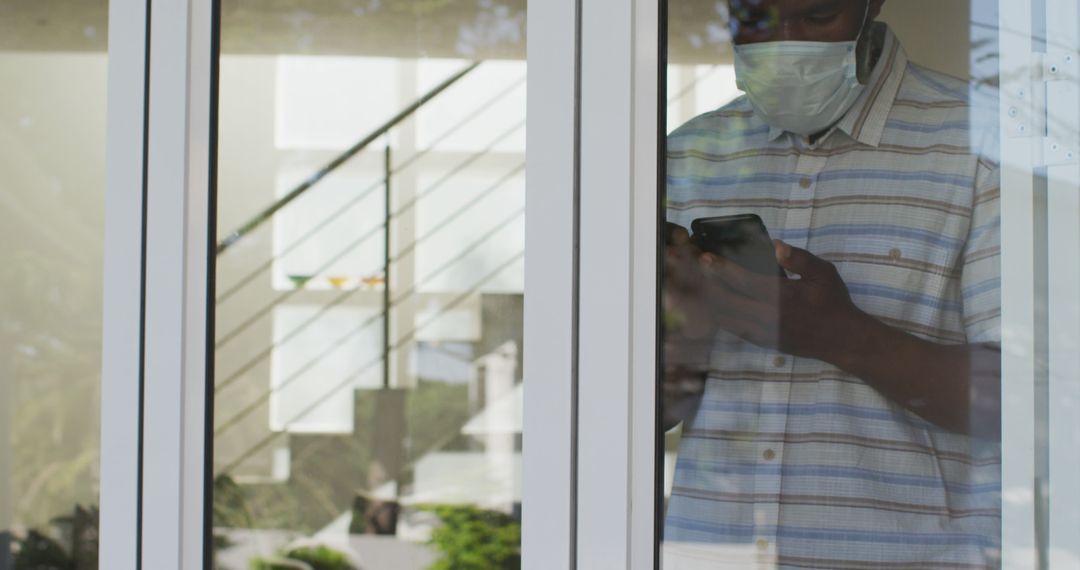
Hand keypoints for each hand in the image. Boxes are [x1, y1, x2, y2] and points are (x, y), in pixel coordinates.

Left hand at [705, 240, 867, 361]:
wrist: (842, 339)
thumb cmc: (832, 302)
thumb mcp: (824, 273)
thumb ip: (800, 259)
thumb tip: (776, 245)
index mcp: (784, 297)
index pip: (746, 282)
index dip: (723, 269)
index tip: (706, 258)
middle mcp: (770, 316)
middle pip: (728, 302)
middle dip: (708, 285)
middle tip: (695, 271)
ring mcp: (765, 332)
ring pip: (727, 318)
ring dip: (710, 301)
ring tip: (697, 286)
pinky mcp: (763, 341)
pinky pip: (734, 330)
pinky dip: (720, 317)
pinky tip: (712, 305)